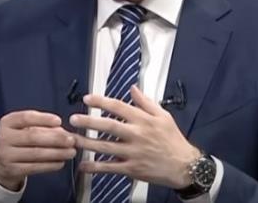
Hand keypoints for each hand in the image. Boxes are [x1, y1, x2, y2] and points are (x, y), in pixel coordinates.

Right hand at [0, 110, 76, 190]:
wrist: (1, 161)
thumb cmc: (18, 140)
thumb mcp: (24, 128)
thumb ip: (42, 126)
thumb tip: (63, 131)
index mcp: (8, 122)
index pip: (26, 117)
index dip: (43, 119)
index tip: (59, 121)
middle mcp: (4, 137)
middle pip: (32, 136)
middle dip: (55, 138)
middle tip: (71, 140)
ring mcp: (7, 155)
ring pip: (36, 153)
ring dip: (57, 153)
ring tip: (71, 152)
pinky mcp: (13, 170)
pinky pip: (35, 167)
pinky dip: (50, 165)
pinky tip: (61, 162)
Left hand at [69, 85, 200, 188]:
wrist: (184, 166)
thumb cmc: (173, 140)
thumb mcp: (163, 116)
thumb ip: (145, 102)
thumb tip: (133, 88)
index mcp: (143, 120)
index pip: (118, 107)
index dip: (101, 101)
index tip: (87, 99)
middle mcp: (137, 135)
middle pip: (109, 126)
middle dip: (89, 121)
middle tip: (73, 119)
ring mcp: (133, 153)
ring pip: (106, 146)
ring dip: (87, 143)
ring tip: (73, 139)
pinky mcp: (132, 169)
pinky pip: (110, 167)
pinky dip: (95, 166)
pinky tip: (83, 165)